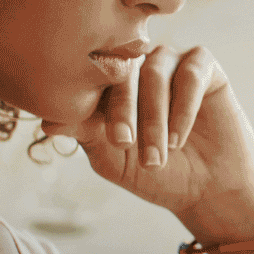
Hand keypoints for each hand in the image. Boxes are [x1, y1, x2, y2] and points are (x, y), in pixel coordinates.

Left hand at [37, 43, 253, 243]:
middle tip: (125, 144)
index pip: (93, 77)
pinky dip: (184, 107)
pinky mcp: (205, 66)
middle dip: (123, 109)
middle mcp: (138, 67)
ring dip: (154, 116)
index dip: (93, 104)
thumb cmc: (156, 174)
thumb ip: (84, 133)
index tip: (102, 139)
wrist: (207, 190)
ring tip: (158, 154)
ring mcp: (171, 62)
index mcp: (110, 84)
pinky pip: (191, 72)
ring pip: (156, 71)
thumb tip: (46, 120)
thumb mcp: (112, 158)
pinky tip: (179, 138)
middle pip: (123, 69)